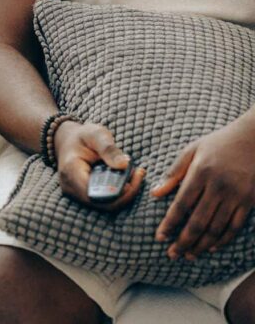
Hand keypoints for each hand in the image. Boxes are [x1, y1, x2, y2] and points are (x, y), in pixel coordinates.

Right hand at [54, 120, 145, 210]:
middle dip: (125, 192)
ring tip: (135, 174)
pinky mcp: (84, 196)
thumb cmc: (83, 137)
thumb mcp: (96, 134)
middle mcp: (71, 187)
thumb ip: (109, 149)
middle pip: (102, 202)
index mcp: (71, 170)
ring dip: (124, 193)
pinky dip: (119, 193)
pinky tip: (127, 179)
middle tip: (139, 174)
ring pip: (105, 204)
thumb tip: (124, 165)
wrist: (69, 142)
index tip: (132, 179)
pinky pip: (104, 201)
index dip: (115, 192)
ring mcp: (76, 194)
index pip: (94, 192)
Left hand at [151, 117, 254, 259]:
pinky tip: (211, 248)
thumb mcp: (192, 151)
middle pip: (198, 221)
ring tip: (188, 255)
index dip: (170, 223)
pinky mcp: (250, 201)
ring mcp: (236, 196)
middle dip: (183, 240)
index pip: (182, 204)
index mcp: (201, 173)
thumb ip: (173, 173)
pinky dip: (223, 240)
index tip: (159, 237)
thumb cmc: (219, 143)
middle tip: (171, 254)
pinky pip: (235, 226)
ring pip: (216, 228)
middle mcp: (219, 186)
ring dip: (201, 245)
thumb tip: (155, 193)